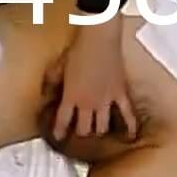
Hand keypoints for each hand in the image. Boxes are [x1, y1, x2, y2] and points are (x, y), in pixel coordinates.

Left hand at [51, 18, 137, 141]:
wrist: (99, 40)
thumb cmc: (77, 50)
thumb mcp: (58, 67)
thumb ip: (52, 83)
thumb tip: (46, 93)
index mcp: (71, 97)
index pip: (63, 120)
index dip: (60, 131)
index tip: (59, 136)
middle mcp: (88, 104)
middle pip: (84, 129)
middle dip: (81, 134)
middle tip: (80, 134)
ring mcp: (106, 101)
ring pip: (102, 126)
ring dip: (99, 131)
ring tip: (97, 132)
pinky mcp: (120, 94)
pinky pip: (127, 114)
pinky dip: (129, 126)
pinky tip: (130, 136)